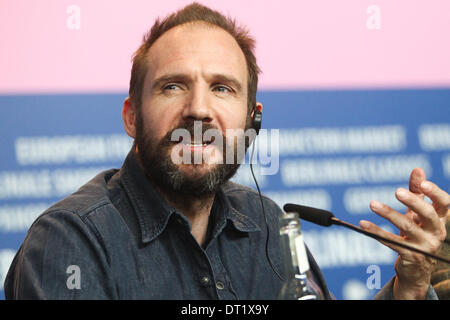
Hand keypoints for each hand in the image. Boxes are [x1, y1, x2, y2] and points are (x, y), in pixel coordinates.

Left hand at [360, 168, 448, 299]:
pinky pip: (391, 241)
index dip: (436, 193)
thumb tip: (417, 169)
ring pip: (406, 227)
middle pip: (427, 214)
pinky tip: (363, 224)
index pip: (445, 204)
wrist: (416, 269)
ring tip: (372, 203)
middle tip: (396, 191)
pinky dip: (376, 232)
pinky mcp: (410, 256)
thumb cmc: (417, 234)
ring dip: (388, 213)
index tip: (423, 183)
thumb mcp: (417, 213)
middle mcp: (436, 233)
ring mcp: (424, 246)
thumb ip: (417, 192)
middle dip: (413, 202)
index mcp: (439, 220)